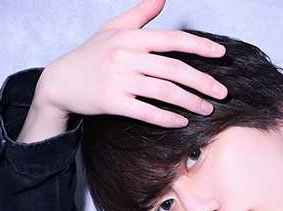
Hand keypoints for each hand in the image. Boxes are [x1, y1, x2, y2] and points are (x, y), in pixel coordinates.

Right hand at [18, 0, 227, 142]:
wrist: (60, 82)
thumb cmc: (89, 56)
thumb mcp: (112, 29)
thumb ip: (140, 15)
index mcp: (130, 37)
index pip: (172, 39)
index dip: (199, 45)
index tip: (220, 53)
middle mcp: (126, 55)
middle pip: (173, 68)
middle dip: (202, 81)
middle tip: (222, 92)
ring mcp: (119, 79)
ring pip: (164, 91)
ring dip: (190, 102)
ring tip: (207, 109)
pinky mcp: (113, 102)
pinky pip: (147, 111)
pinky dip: (167, 118)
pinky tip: (181, 122)